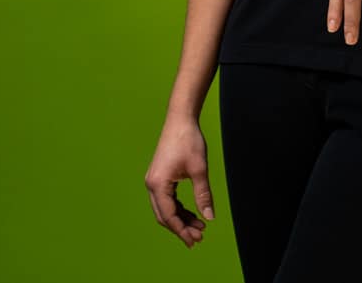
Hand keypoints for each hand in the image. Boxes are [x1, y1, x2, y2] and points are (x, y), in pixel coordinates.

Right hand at [144, 116, 214, 247]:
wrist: (180, 120)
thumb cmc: (189, 141)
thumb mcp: (199, 170)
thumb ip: (203, 195)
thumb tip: (209, 218)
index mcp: (158, 184)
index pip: (168, 216)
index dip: (182, 230)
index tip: (196, 240)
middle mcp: (152, 184)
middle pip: (164, 215)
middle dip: (181, 228)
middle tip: (199, 237)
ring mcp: (154, 181)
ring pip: (165, 208)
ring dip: (181, 219)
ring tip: (200, 227)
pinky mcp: (159, 177)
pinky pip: (167, 199)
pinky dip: (179, 208)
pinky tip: (192, 213)